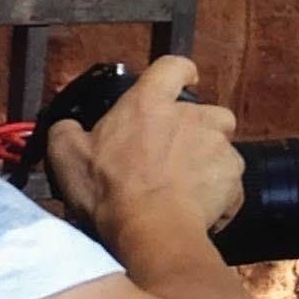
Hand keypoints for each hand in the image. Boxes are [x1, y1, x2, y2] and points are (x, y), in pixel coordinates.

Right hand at [46, 55, 244, 237]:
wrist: (150, 231)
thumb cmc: (110, 190)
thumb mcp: (66, 155)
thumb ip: (66, 131)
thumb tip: (67, 128)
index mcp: (149, 103)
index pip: (173, 67)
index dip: (179, 72)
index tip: (180, 81)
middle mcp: (191, 117)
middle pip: (207, 111)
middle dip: (197, 128)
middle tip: (171, 151)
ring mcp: (217, 148)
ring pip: (221, 148)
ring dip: (207, 162)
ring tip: (183, 186)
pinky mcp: (232, 180)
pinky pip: (230, 185)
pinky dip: (217, 195)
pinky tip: (195, 210)